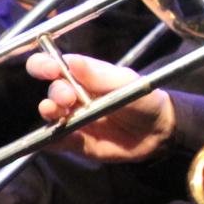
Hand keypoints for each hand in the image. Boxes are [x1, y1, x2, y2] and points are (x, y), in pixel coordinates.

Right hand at [29, 51, 173, 161]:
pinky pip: (57, 142)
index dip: (45, 65)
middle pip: (53, 90)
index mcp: (84, 74)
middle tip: (68, 98)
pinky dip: (51, 140)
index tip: (49, 69)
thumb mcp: (127, 85)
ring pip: (51, 115)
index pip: (55, 64)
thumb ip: (100, 76)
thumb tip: (72, 61)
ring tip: (57, 112)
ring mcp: (73, 118)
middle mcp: (74, 95)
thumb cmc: (145, 100)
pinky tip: (53, 139)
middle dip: (56, 93)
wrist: (158, 133)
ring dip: (50, 113)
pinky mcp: (75, 141)